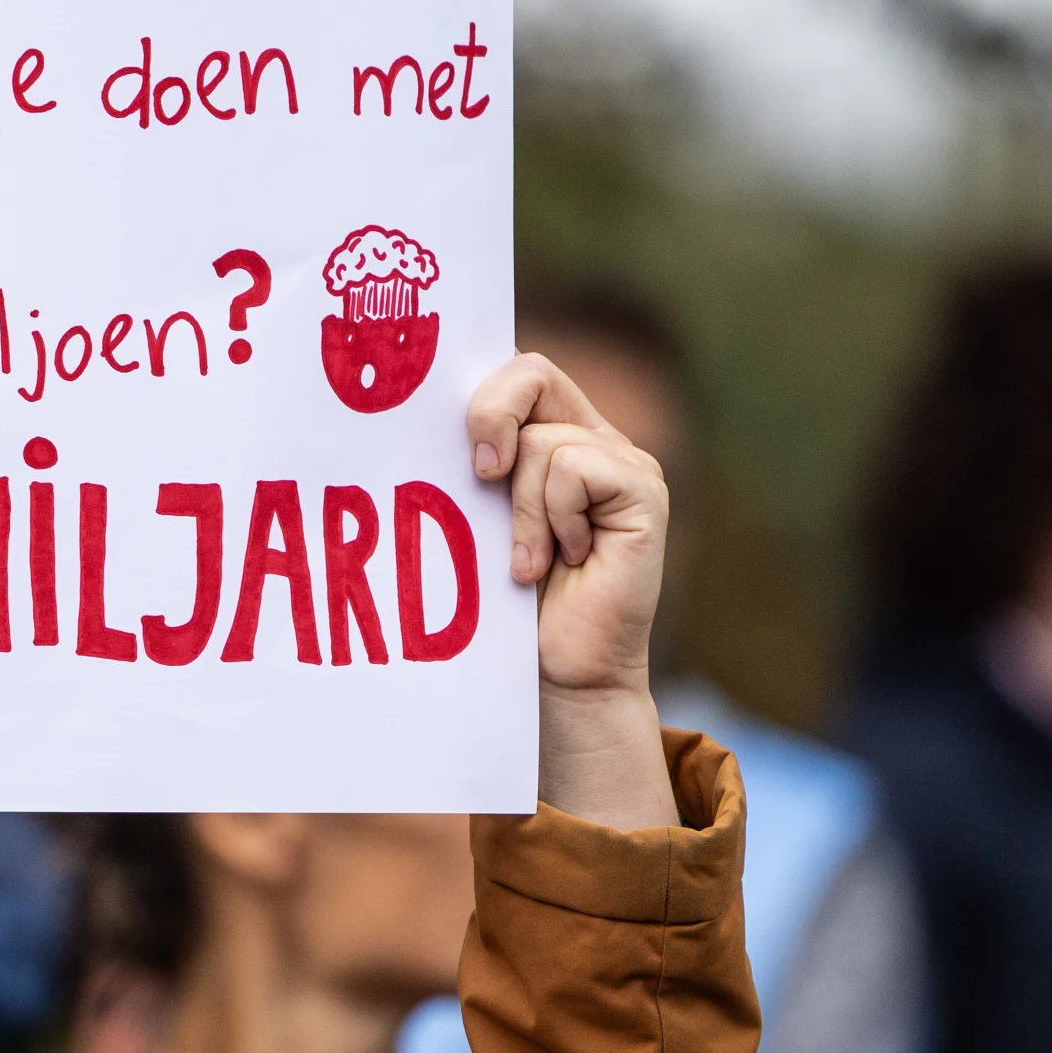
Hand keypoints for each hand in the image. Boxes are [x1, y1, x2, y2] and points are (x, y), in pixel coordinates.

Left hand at [468, 354, 676, 831]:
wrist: (558, 680)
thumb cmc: (505, 612)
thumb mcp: (474, 525)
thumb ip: (466, 468)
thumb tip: (406, 416)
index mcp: (551, 438)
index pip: (514, 372)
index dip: (478, 393)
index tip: (455, 452)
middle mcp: (592, 440)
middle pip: (531, 373)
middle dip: (488, 417)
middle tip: (480, 477)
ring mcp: (624, 463)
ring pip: (542, 440)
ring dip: (520, 511)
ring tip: (529, 564)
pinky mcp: (644, 491)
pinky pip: (574, 467)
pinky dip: (551, 518)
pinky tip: (562, 561)